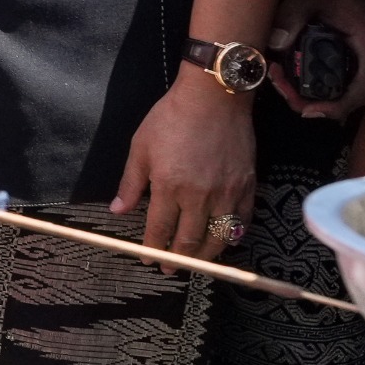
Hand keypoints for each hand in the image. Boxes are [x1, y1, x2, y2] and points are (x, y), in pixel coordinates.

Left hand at [112, 70, 255, 258]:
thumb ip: (131, 183)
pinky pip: (242, 221)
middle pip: (189, 241)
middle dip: (177, 260)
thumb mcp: (141, 146)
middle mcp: (199, 195)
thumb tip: (117, 211)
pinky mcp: (246, 186)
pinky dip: (232, 236)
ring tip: (195, 262)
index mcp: (169, 186)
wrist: (214, 96)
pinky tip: (223, 240)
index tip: (148, 259)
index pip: (159, 229)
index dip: (153, 249)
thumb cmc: (172, 117)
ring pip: (218, 238)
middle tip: (170, 269)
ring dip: (205, 256)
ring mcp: (226, 193)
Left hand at [266, 0, 364, 120]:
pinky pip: (334, 79)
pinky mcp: (346, 55)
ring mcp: (358, 57)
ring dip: (310, 94)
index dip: (339, 107)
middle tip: (282, 91)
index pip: (363, 90)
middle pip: (349, 97)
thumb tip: (275, 44)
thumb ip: (291, 16)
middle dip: (315, 103)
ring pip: (340, 90)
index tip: (308, 109)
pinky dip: (311, 82)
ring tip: (279, 82)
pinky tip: (287, 74)